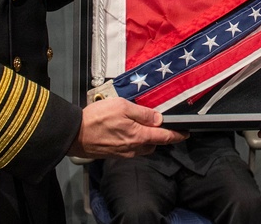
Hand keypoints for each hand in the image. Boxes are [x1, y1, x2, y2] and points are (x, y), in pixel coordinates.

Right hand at [68, 97, 187, 158]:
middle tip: (156, 124)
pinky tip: (126, 132)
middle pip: (153, 144)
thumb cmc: (97, 118)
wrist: (75, 134)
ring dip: (146, 139)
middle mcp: (133, 148)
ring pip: (142, 148)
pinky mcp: (114, 154)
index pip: (164, 137)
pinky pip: (131, 150)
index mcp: (138, 136)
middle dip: (159, 136)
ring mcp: (123, 153)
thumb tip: (158, 118)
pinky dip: (134, 142)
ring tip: (140, 127)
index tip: (185, 133)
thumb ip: (142, 113)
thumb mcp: (122, 107)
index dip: (176, 135)